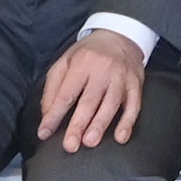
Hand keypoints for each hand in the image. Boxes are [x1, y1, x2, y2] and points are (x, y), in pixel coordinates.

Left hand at [35, 29, 147, 153]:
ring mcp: (121, 78)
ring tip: (90, 142)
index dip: (54, 115)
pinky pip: (134, 106)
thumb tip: (47, 115)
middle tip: (70, 145)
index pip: (66, 94)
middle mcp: (102, 70)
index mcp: (81, 64)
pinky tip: (120, 137)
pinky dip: (128, 123)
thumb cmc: (88, 54)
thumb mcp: (65, 62)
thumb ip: (53, 88)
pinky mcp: (136, 85)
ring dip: (100, 125)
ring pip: (111, 105)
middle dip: (78, 125)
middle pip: (89, 101)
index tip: (44, 133)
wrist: (120, 35)